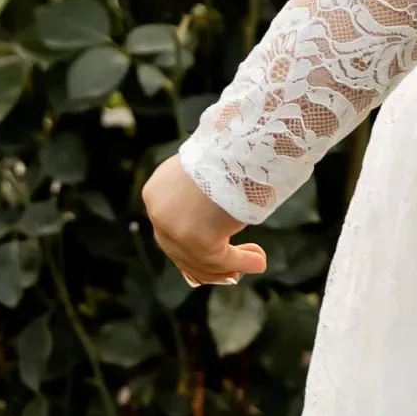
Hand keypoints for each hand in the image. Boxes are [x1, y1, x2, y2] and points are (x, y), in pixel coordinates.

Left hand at [141, 155, 267, 287]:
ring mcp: (175, 228)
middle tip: (232, 271)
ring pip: (200, 259)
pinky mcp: (198, 239)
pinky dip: (242, 262)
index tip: (213, 257)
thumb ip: (202, 197)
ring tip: (257, 262)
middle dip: (208, 265)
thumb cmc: (231, 151)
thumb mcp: (207, 174)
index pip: (167, 230)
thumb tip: (217, 220)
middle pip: (179, 251)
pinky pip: (221, 259)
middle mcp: (159, 211)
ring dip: (230, 267)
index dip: (189, 249)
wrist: (239, 144)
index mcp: (157, 191)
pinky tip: (259, 262)